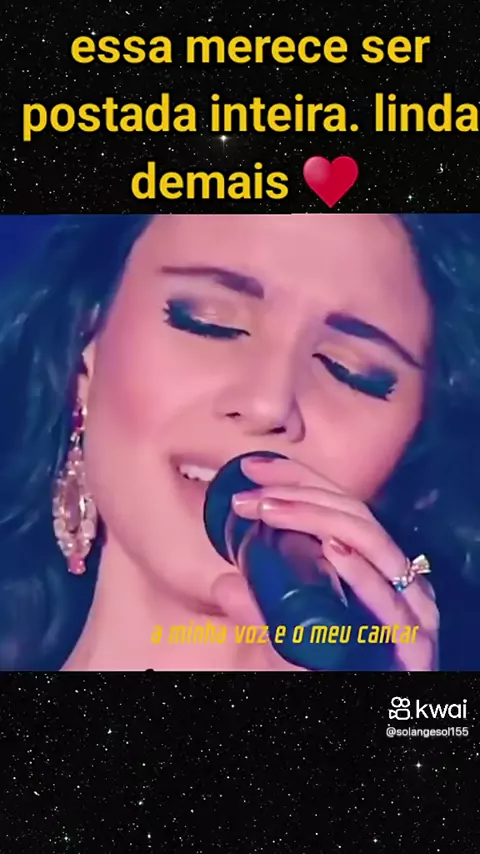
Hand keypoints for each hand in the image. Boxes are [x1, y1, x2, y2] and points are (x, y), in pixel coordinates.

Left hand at [210, 456, 438, 671]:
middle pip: (357, 517)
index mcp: (375, 568)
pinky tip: (334, 551)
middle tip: (252, 495)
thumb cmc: (325, 673)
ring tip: (274, 510)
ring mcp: (412, 612)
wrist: (355, 723)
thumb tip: (225, 583)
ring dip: (321, 521)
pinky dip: (363, 575)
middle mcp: (398, 581)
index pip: (340, 507)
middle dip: (302, 496)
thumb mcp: (283, 637)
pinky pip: (392, 605)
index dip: (299, 478)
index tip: (252, 467)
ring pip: (375, 547)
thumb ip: (258, 612)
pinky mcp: (416, 646)